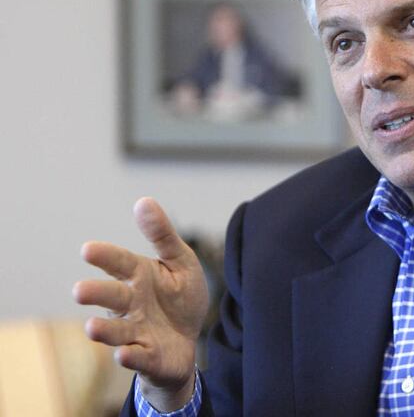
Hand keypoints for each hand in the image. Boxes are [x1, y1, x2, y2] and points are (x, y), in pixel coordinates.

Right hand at [74, 197, 208, 409]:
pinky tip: (122, 354)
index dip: (106, 257)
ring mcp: (137, 332)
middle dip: (97, 294)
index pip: (121, 263)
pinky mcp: (148, 356)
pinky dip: (130, 356)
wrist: (189, 339)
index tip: (88, 250)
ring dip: (105, 330)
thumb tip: (143, 201)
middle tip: (80, 291)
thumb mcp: (179, 261)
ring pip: (118, 331)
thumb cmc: (178, 296)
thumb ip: (162, 235)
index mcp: (140, 276)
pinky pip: (138, 357)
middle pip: (113, 297)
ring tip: (91, 327)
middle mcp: (132, 304)